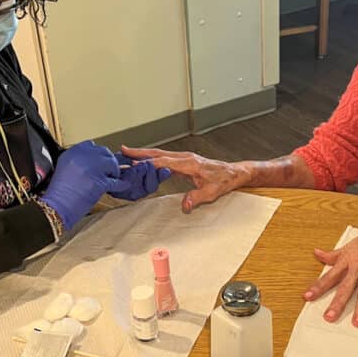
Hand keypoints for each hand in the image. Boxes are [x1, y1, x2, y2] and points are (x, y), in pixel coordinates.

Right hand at [40, 141, 120, 231]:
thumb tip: (96, 162)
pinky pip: (116, 182)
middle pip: (105, 152)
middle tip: (109, 171)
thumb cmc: (60, 193)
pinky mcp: (99, 182)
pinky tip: (123, 185)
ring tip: (112, 179)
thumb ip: (79, 161)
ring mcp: (92, 169)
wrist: (57, 207)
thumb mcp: (65, 168)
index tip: (101, 161)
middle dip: (109, 162)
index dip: (99, 154)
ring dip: (114, 172)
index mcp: (72, 152)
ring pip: (112, 164)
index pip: (92, 145)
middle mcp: (83, 157)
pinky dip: (122, 184)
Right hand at [121, 145, 249, 211]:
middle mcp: (185, 158)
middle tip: (123, 150)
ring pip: (160, 154)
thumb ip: (198, 197)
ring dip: (144, 153)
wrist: (234, 173)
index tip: (135, 164)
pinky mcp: (184, 161)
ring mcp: (184, 158)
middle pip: (158, 153)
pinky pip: (165, 158)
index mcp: (190, 163)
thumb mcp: (213, 192)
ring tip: (128, 154)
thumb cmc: (224, 180)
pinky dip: (153, 158)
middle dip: (140, 152)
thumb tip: (185, 205)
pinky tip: (145, 161)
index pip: (164, 162)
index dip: (148, 163)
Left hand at [303, 210, 357, 326]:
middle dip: (337, 303)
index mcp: (348, 261)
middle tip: (329, 317)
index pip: (330, 276)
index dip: (318, 287)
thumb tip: (317, 253)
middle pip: (346, 288)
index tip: (307, 297)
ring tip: (357, 322)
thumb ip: (334, 254)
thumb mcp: (350, 246)